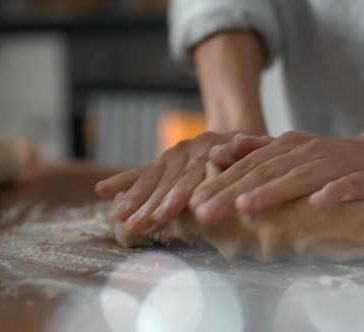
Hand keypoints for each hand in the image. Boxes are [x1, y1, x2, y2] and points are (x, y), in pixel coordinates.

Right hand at [95, 131, 256, 231]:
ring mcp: (174, 156)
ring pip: (151, 178)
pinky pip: (142, 171)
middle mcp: (187, 152)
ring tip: (118, 218)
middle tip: (136, 224)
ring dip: (134, 198)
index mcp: (209, 149)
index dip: (175, 196)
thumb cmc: (256, 153)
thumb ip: (251, 147)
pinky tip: (101, 190)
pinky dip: (123, 181)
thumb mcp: (261, 148)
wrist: (241, 138)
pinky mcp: (165, 163)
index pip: (189, 177)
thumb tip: (238, 143)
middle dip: (150, 204)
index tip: (163, 215)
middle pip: (166, 181)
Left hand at [190, 131, 363, 223]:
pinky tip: (318, 203)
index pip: (250, 165)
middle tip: (206, 212)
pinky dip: (334, 194)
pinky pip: (348, 186)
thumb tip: (226, 147)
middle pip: (267, 172)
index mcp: (289, 146)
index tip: (195, 203)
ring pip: (301, 177)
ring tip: (247, 206)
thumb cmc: (333, 160)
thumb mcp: (296, 152)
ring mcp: (336, 164)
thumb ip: (263, 150)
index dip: (222, 182)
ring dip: (274, 191)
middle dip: (235, 191)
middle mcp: (308, 152)